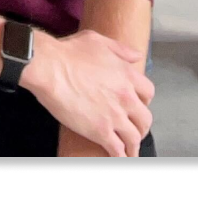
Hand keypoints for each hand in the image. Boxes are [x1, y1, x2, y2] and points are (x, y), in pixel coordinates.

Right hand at [21, 29, 152, 156]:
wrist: (50, 68)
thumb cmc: (68, 52)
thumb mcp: (97, 41)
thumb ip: (120, 50)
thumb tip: (136, 56)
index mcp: (127, 74)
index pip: (148, 92)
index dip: (144, 100)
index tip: (139, 105)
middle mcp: (126, 97)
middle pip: (145, 118)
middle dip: (142, 126)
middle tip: (136, 130)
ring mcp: (115, 116)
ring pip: (134, 137)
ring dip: (133, 145)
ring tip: (130, 150)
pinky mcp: (101, 131)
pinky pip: (118, 150)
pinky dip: (121, 156)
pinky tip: (119, 157)